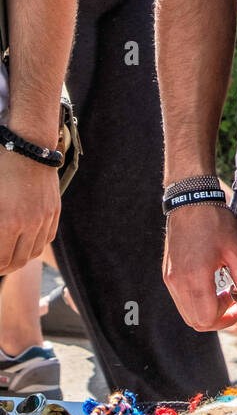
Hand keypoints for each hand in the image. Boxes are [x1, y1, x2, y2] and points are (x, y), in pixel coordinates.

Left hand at [0, 154, 60, 273]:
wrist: (28, 147)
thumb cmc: (1, 168)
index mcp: (8, 221)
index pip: (1, 260)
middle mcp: (29, 223)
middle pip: (18, 261)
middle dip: (5, 267)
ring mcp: (44, 217)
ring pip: (35, 252)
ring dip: (21, 258)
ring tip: (10, 256)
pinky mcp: (54, 209)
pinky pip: (48, 237)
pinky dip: (36, 244)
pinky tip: (26, 242)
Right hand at [163, 203, 236, 330]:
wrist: (191, 200)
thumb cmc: (215, 222)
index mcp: (195, 277)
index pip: (207, 319)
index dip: (227, 318)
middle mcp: (178, 283)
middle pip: (196, 322)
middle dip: (218, 318)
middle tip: (234, 301)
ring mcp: (170, 279)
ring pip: (187, 314)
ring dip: (206, 312)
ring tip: (223, 292)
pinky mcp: (167, 274)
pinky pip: (181, 301)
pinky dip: (196, 302)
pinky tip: (210, 285)